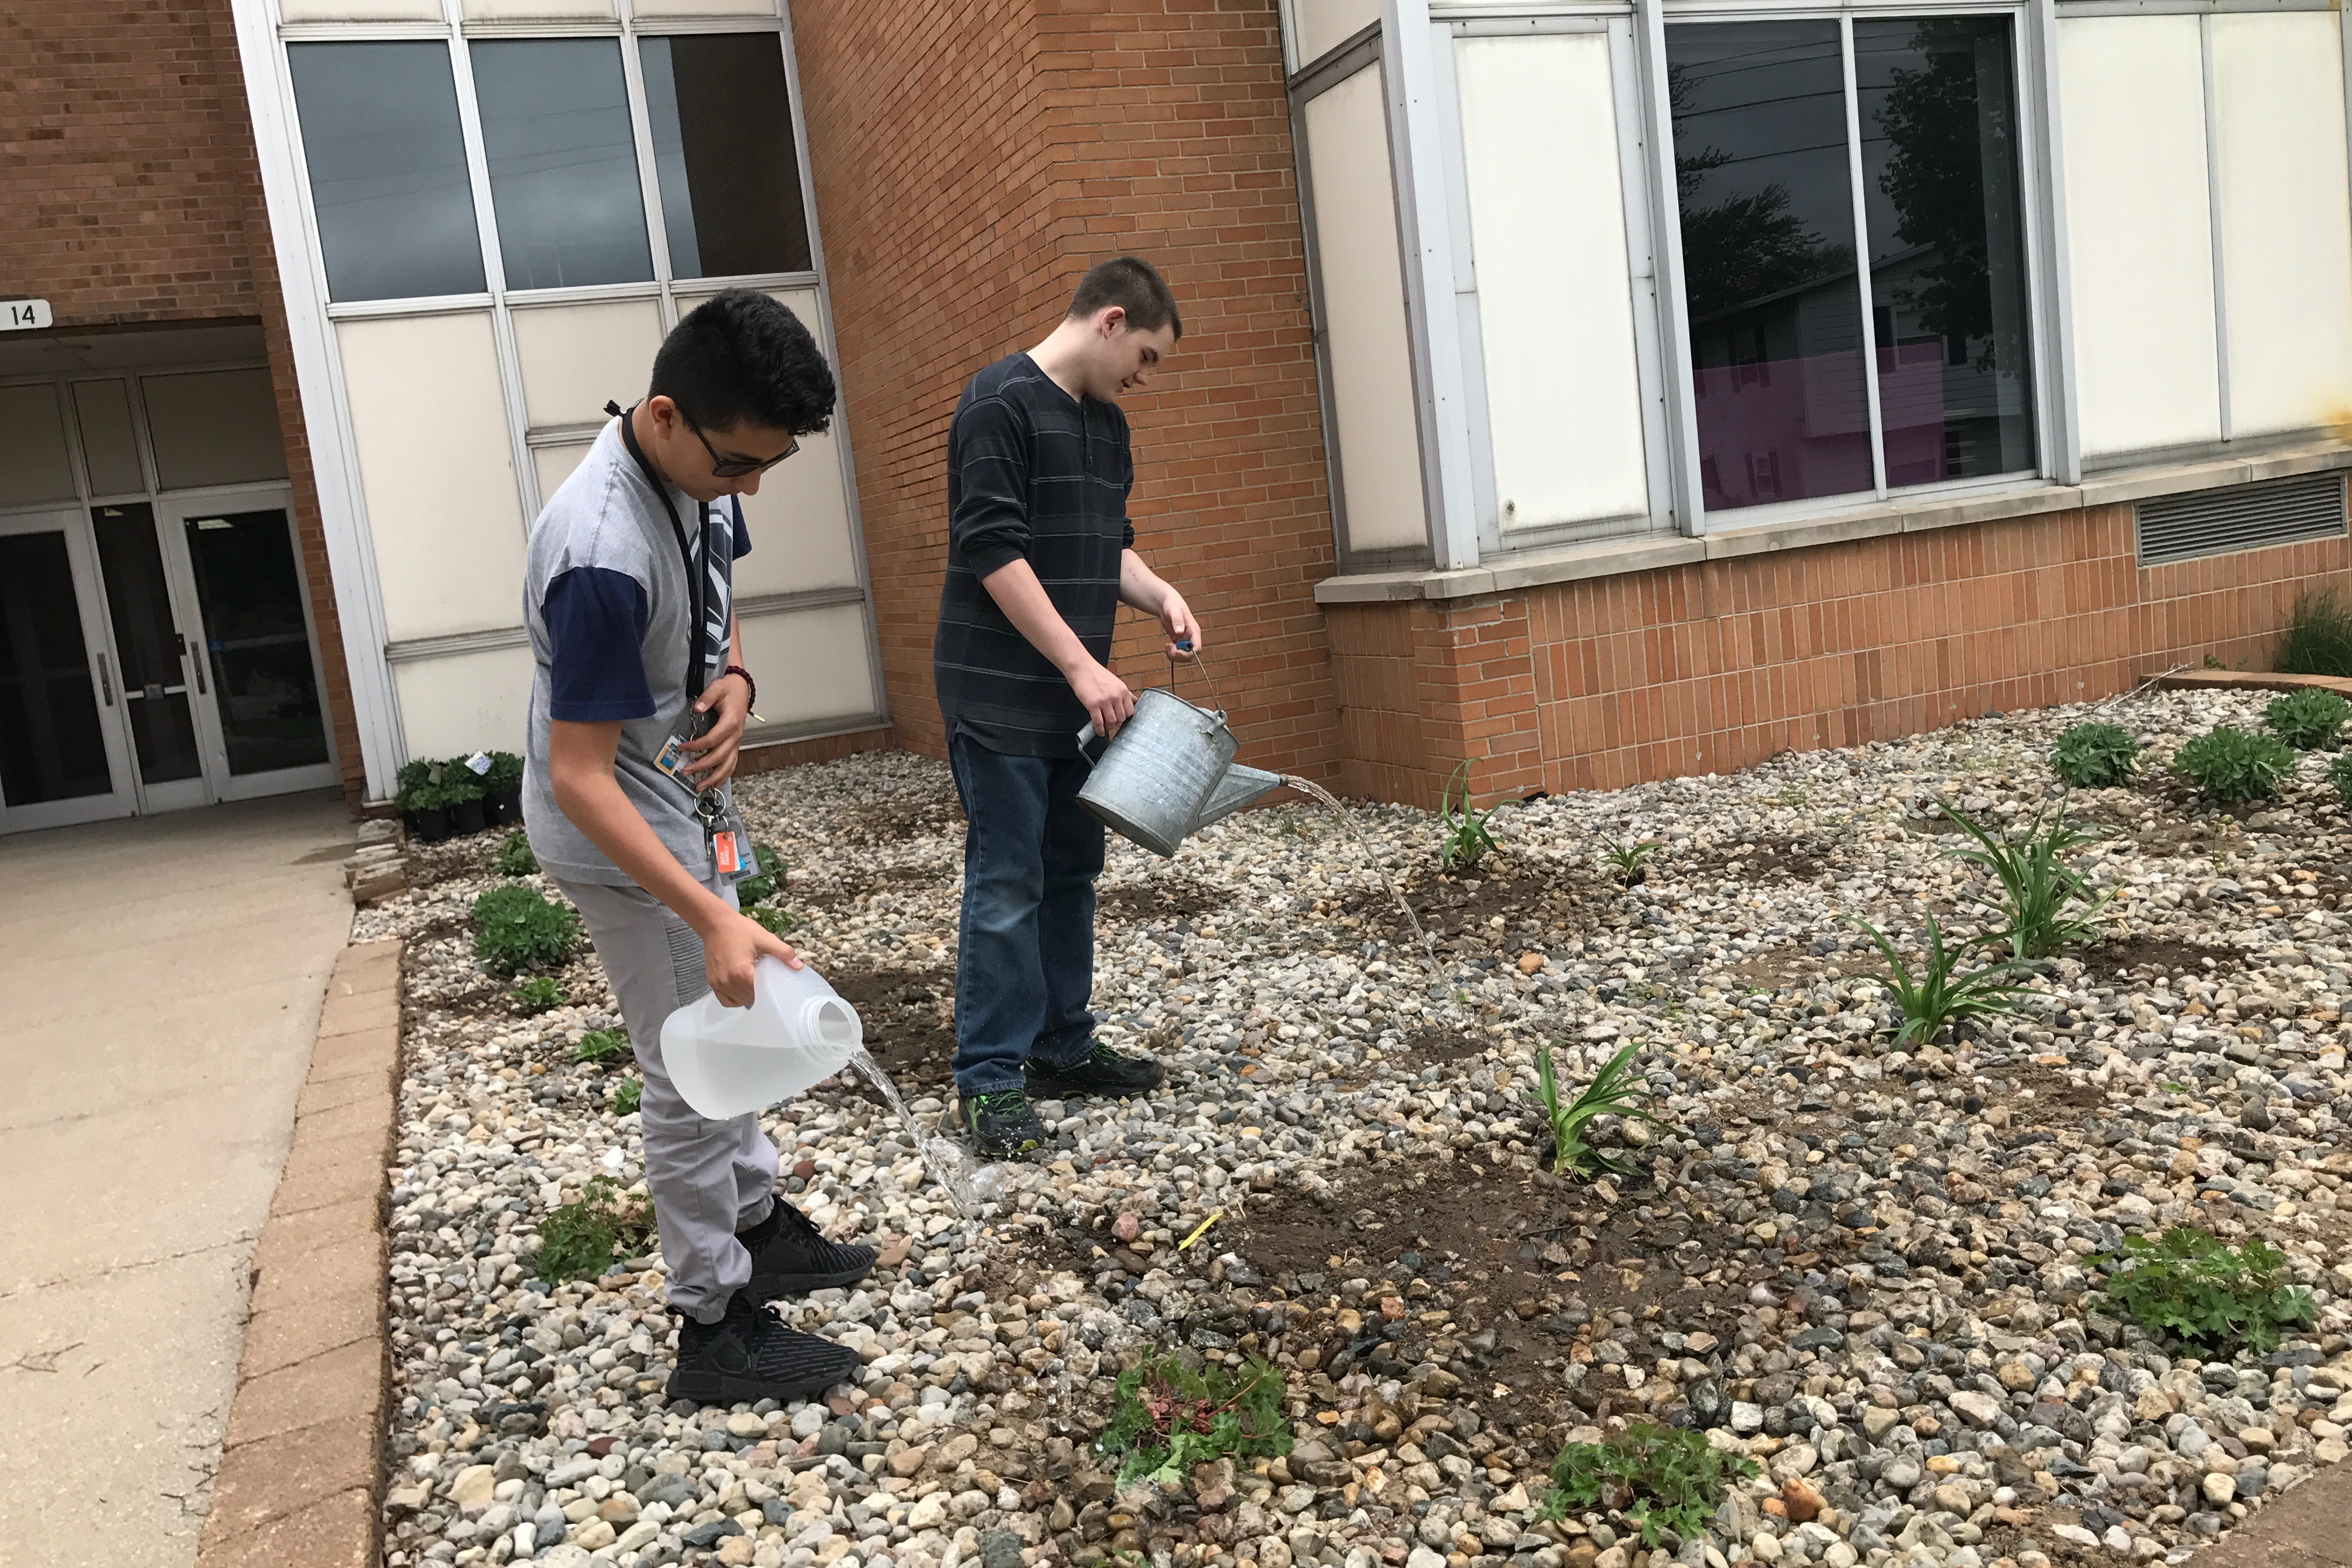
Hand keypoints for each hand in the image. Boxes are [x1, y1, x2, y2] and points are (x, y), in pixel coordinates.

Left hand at [681, 670, 751, 786]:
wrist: (741, 689)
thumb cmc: (728, 689)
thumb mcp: (717, 687)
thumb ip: (707, 698)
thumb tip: (697, 708)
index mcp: (731, 723)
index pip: (712, 740)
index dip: (696, 746)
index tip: (681, 747)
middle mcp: (736, 736)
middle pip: (719, 757)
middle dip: (701, 766)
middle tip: (684, 772)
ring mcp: (737, 743)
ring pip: (728, 766)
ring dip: (714, 778)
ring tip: (699, 787)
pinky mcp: (735, 745)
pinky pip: (731, 764)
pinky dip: (723, 776)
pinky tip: (713, 784)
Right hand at [702, 907, 803, 1008]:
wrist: (715, 923)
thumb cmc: (740, 930)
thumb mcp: (765, 939)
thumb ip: (783, 953)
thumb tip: (799, 966)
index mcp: (742, 973)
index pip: (760, 992)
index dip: (769, 988)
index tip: (774, 980)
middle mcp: (728, 982)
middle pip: (749, 998)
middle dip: (760, 991)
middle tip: (764, 978)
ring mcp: (718, 983)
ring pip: (738, 1000)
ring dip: (748, 995)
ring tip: (753, 981)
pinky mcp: (712, 982)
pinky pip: (725, 999)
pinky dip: (734, 998)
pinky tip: (742, 989)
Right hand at [1068, 658, 1135, 737]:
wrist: (1081, 668)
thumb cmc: (1097, 674)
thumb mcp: (1116, 682)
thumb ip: (1126, 693)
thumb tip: (1135, 701)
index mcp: (1123, 690)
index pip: (1130, 712)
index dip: (1124, 717)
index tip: (1119, 719)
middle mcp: (1116, 696)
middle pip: (1121, 718)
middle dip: (1116, 723)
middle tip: (1110, 723)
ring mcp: (1105, 701)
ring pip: (1111, 722)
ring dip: (1108, 727)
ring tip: (1104, 727)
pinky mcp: (1093, 705)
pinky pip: (1098, 722)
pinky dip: (1099, 730)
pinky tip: (1098, 731)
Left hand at [1159, 591, 1201, 660]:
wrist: (1168, 604)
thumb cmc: (1173, 605)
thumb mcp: (1174, 611)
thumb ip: (1177, 620)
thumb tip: (1179, 631)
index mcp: (1194, 631)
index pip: (1197, 648)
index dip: (1188, 653)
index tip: (1177, 652)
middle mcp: (1192, 637)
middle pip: (1190, 655)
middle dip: (1179, 656)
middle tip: (1169, 648)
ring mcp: (1185, 640)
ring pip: (1184, 656)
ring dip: (1174, 656)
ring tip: (1167, 647)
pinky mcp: (1179, 642)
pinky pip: (1178, 653)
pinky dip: (1172, 653)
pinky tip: (1167, 646)